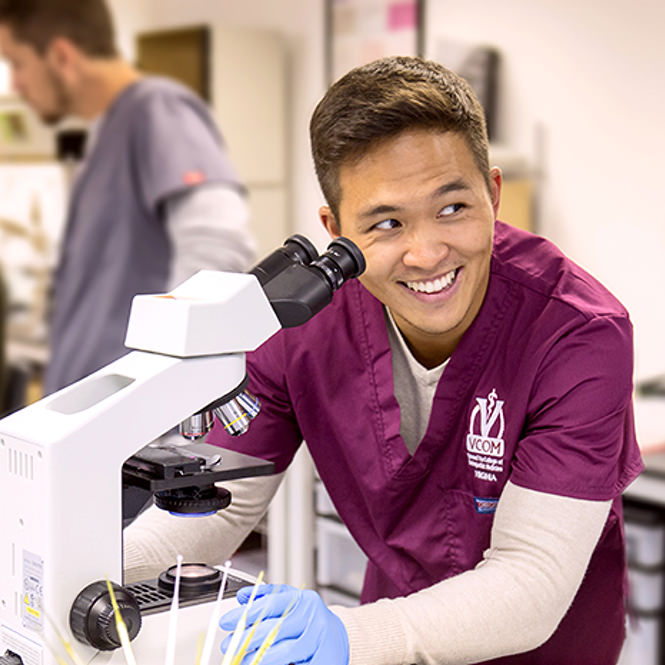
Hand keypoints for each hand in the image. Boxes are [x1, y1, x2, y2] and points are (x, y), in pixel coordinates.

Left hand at [219, 584, 348, 664]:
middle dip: (247, 639)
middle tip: (228, 646)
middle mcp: (315, 618)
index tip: (227, 622)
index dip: (246, 614)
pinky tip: (263, 664)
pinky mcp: (325, 661)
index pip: (271, 604)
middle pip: (276, 629)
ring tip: (243, 661)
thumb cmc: (311, 622)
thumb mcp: (293, 603)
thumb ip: (269, 598)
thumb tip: (243, 596)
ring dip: (260, 658)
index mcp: (306, 601)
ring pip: (286, 651)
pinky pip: (297, 664)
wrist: (341, 639)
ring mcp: (321, 641)